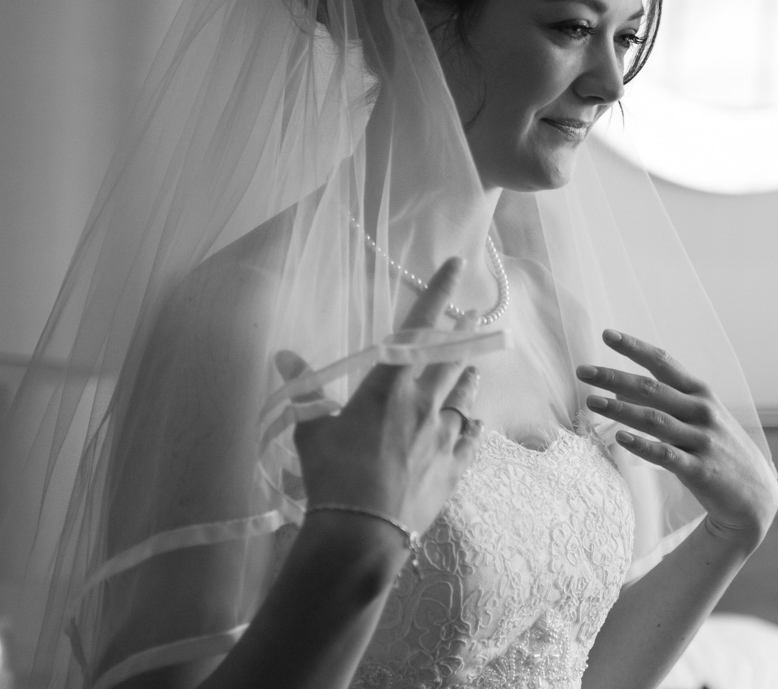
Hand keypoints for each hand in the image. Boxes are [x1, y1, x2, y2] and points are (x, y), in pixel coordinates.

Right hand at [281, 257, 482, 538]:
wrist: (363, 531)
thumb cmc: (332, 476)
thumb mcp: (311, 430)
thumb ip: (305, 391)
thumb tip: (283, 355)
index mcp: (389, 386)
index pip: (418, 327)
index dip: (438, 292)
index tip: (456, 265)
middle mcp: (424, 402)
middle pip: (452, 358)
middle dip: (463, 335)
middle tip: (473, 317)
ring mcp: (444, 435)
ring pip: (465, 395)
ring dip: (468, 378)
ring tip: (472, 368)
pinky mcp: (454, 467)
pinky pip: (471, 437)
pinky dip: (472, 425)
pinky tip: (474, 422)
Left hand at [577, 330, 777, 549]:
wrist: (756, 495)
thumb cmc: (719, 449)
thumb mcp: (701, 417)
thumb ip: (668, 401)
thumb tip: (621, 389)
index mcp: (700, 393)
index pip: (663, 362)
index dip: (635, 347)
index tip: (606, 334)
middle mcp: (702, 411)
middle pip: (652, 389)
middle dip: (614, 377)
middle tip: (583, 371)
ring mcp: (702, 439)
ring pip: (654, 419)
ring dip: (620, 409)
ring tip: (591, 401)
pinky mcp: (700, 469)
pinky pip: (666, 455)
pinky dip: (642, 445)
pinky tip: (620, 439)